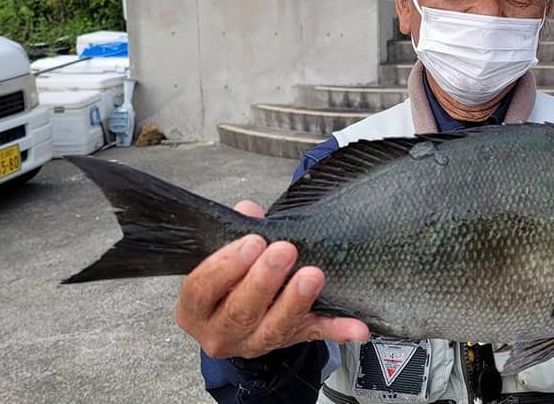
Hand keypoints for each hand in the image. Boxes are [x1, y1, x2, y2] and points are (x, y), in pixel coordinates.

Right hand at [174, 200, 369, 358]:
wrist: (239, 313)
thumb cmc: (230, 275)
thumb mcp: (224, 254)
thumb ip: (236, 232)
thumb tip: (249, 210)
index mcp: (195, 308)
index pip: (202, 289)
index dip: (226, 265)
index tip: (253, 241)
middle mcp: (220, 332)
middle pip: (240, 312)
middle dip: (264, 280)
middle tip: (285, 251)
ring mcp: (254, 343)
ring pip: (275, 330)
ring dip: (296, 302)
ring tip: (313, 276)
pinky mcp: (290, 342)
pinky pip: (315, 337)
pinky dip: (338, 331)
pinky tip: (357, 328)